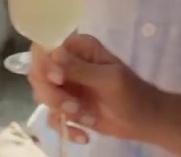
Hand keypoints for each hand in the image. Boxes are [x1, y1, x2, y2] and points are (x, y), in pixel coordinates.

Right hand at [29, 35, 160, 144]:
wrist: (142, 120)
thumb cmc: (131, 92)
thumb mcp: (108, 79)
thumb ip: (79, 69)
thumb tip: (52, 55)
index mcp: (79, 47)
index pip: (46, 46)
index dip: (44, 63)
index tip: (57, 80)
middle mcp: (68, 63)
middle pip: (38, 73)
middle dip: (52, 94)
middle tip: (72, 106)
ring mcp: (66, 86)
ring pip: (42, 95)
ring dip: (61, 110)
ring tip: (85, 117)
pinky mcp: (66, 108)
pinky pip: (52, 117)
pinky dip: (65, 128)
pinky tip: (84, 134)